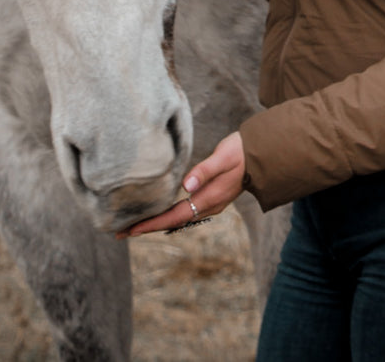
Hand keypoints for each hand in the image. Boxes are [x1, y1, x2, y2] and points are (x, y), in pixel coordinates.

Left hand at [117, 132, 245, 237]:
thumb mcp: (223, 157)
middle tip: (121, 233)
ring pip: (179, 218)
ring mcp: (212, 203)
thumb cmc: (241, 152)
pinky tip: (160, 212)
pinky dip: (169, 215)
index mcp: (209, 198)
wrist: (263, 154)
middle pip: (173, 222)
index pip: (175, 216)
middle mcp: (209, 206)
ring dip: (157, 223)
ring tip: (135, 225)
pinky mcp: (212, 198)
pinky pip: (186, 212)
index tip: (130, 230)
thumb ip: (205, 170)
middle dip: (148, 227)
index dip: (152, 224)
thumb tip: (186, 185)